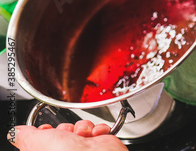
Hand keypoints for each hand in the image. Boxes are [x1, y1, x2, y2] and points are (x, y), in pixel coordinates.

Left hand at [7, 120, 127, 150]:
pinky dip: (99, 130)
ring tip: (83, 136)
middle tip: (67, 134)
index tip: (47, 130)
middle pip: (64, 130)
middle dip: (67, 127)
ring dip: (84, 127)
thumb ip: (24, 136)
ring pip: (82, 126)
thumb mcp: (35, 143)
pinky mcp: (100, 143)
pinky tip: (95, 136)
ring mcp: (83, 149)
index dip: (47, 131)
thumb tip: (16, 132)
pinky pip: (99, 128)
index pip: (45, 138)